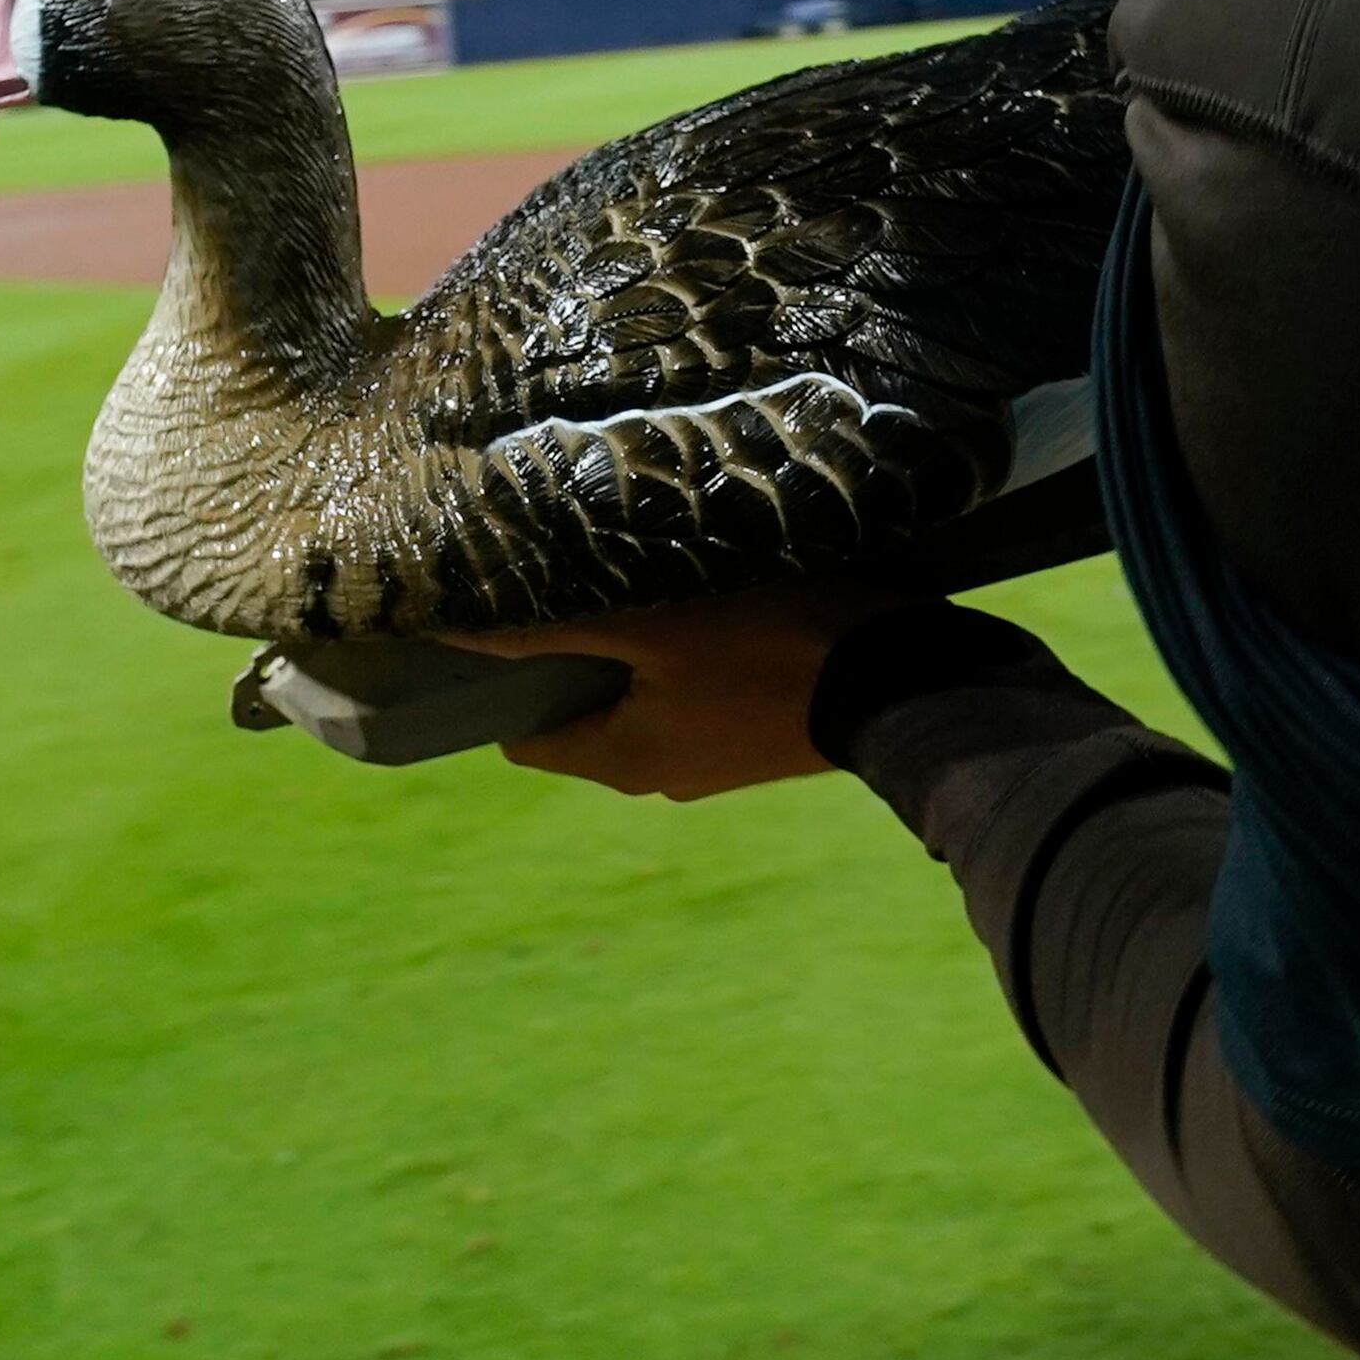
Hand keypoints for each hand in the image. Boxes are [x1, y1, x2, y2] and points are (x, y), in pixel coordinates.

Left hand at [488, 582, 921, 801]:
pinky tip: (701, 606)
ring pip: (643, 701)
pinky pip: (693, 698)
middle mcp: (658, 776)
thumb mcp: (654, 629)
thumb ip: (557, 631)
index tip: (501, 623)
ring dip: (635, 653)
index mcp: (621, 761)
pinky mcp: (755, 737)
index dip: (504, 682)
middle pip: (584, 713)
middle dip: (573, 656)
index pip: (525, 737)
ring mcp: (711, 761)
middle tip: (570, 583)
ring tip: (640, 583)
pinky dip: (685, 661)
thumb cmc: (765, 651)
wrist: (899, 682)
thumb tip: (461, 632)